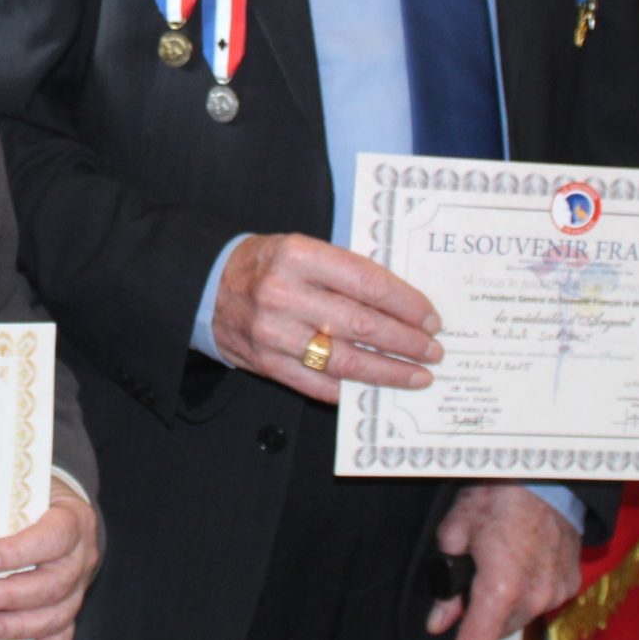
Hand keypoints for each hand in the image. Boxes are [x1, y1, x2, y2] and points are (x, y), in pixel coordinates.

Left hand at [0, 479, 101, 639]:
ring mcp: (79, 587)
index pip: (53, 537)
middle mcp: (82, 556)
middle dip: (10, 595)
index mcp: (72, 519)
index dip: (19, 551)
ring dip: (18, 626)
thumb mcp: (21, 486)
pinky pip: (61, 637)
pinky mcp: (70, 609)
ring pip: (56, 615)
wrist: (64, 511)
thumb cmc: (34, 497)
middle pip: (53, 583)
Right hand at [210, 233, 441, 403]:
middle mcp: (284, 294)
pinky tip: (374, 390)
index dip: (406, 304)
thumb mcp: (301, 249)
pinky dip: (351, 389)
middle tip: (433, 351)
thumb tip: (402, 304)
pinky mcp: (266, 363)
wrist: (205, 286)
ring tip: (417, 375)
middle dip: (405, 341)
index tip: (431, 318)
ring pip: (344, 360)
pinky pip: (318, 384)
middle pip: (361, 323)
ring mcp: (273, 333)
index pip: (367, 282)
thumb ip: (345, 271)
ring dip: (388, 371)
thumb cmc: (265, 265)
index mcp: (297, 255)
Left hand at [425, 483, 583, 639]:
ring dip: (502, 607)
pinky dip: (525, 593)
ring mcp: (557, 592)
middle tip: (462, 588)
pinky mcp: (571, 583)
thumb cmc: (495, 496)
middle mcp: (534, 598)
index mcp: (501, 588)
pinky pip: (541, 601)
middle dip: (476, 621)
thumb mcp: (454, 533)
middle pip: (497, 633)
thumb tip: (439, 620)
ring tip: (491, 567)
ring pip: (519, 618)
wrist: (544, 475)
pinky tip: (516, 564)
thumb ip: (446, 586)